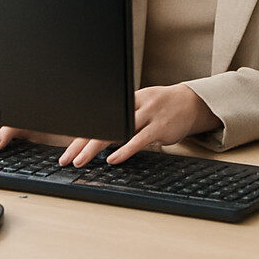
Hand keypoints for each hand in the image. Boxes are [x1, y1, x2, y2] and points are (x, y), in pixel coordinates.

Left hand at [60, 84, 220, 167]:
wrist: (192, 102)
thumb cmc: (162, 107)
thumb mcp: (140, 107)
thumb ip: (122, 120)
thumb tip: (96, 141)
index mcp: (128, 98)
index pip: (100, 116)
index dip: (81, 135)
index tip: (66, 152)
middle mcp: (137, 103)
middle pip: (105, 121)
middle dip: (83, 142)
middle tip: (67, 159)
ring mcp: (149, 113)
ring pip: (119, 130)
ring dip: (96, 146)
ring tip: (82, 161)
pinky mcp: (161, 125)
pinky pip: (140, 139)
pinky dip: (125, 150)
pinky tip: (113, 159)